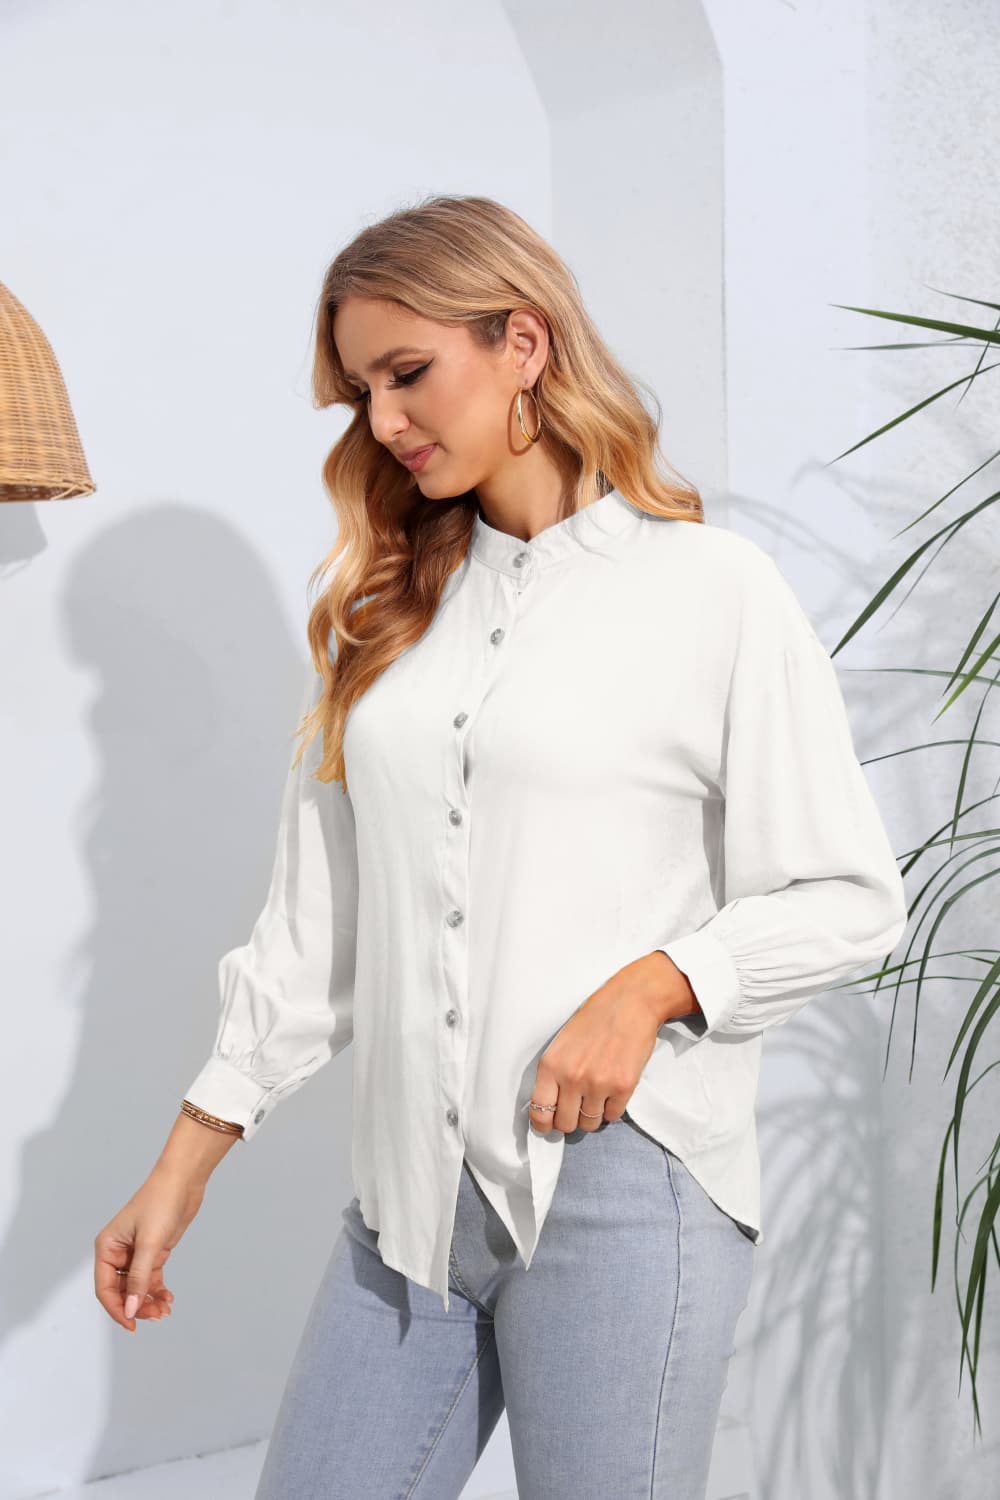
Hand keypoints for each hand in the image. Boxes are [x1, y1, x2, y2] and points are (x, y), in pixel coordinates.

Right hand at [93, 1167, 206, 1332]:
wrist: (184, 1181)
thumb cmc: (161, 1202)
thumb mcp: (149, 1243)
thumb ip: (139, 1278)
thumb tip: (130, 1310)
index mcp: (107, 1247)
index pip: (105, 1288)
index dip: (117, 1309)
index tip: (132, 1324)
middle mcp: (118, 1252)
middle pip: (121, 1291)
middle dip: (136, 1306)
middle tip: (156, 1315)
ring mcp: (136, 1253)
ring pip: (137, 1287)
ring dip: (148, 1301)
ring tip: (164, 1310)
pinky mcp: (153, 1251)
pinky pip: (150, 1279)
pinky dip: (157, 1290)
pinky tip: (168, 1298)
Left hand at [525, 951, 698, 1134]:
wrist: (630, 1002)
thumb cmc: (595, 1018)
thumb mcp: (562, 1042)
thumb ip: (554, 1073)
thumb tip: (550, 1105)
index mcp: (551, 1065)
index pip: (540, 1112)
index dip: (544, 1124)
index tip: (549, 1125)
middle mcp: (571, 1077)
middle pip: (566, 1124)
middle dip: (571, 1119)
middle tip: (578, 1106)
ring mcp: (598, 1084)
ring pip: (590, 1123)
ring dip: (593, 1113)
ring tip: (598, 1092)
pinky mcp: (623, 1087)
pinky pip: (613, 1116)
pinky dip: (612, 1108)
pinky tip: (612, 1089)